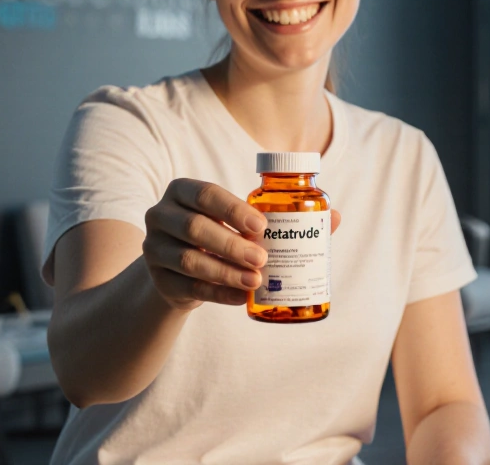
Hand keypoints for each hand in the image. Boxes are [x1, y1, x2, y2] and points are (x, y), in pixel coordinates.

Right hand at [142, 178, 340, 310]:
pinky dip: (219, 294)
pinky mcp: (160, 281)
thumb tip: (334, 216)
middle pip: (195, 228)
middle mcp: (161, 215)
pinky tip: (242, 299)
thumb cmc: (219, 234)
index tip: (263, 226)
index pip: (206, 194)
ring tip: (255, 281)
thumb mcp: (239, 221)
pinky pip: (190, 289)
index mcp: (182, 191)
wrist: (180, 270)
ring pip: (190, 261)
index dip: (234, 209)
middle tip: (263, 259)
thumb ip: (280, 216)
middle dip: (232, 245)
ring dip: (226, 272)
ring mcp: (155, 249)